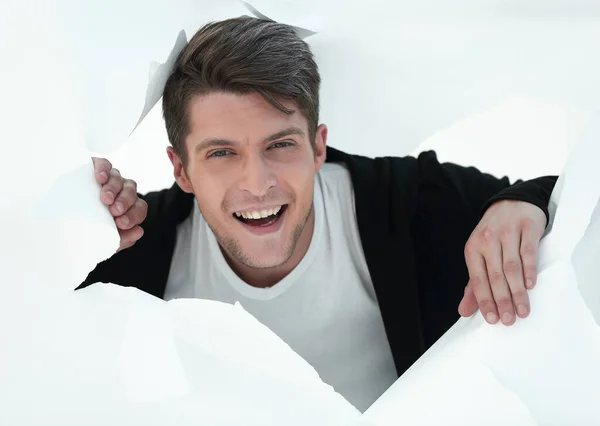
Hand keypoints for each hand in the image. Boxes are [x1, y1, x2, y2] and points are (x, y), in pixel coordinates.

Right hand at [92, 158, 147, 251]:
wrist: (60, 218)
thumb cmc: (87, 230)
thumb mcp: (103, 239)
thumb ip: (123, 238)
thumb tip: (139, 231)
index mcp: (128, 207)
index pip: (139, 208)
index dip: (134, 215)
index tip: (121, 223)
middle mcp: (121, 191)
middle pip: (131, 191)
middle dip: (125, 201)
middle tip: (115, 211)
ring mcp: (109, 178)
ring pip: (118, 178)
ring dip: (113, 188)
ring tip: (105, 198)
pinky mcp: (95, 167)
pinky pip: (105, 164)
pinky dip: (104, 169)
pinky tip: (100, 178)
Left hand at [458, 200, 546, 325]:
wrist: (512, 202)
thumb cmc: (494, 235)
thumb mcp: (480, 255)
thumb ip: (474, 285)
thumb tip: (464, 311)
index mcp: (472, 249)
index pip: (478, 280)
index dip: (484, 300)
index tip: (492, 319)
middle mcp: (487, 240)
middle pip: (495, 276)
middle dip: (502, 300)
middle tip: (509, 320)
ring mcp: (507, 232)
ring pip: (511, 267)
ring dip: (518, 291)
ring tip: (523, 310)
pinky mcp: (527, 227)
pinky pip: (528, 252)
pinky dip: (529, 270)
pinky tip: (530, 285)